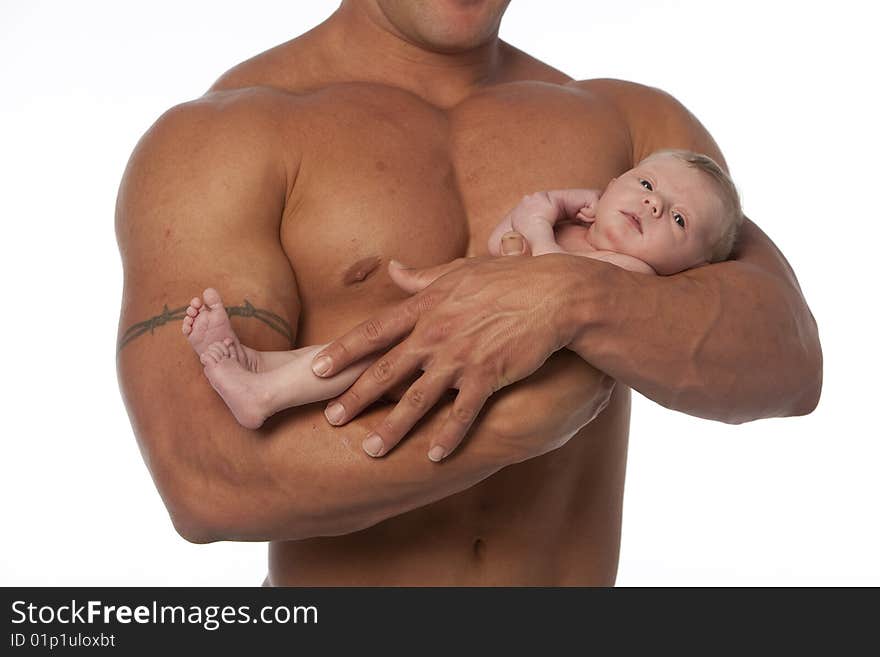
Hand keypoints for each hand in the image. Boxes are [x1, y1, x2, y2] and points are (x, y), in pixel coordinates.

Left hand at [311, 252, 578, 461]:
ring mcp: (460, 357)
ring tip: (371, 450)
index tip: (318, 369)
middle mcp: (436, 334)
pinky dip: (449, 437)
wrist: (555, 293)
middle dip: (355, 397)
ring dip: (393, 428)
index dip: (343, 352)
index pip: (374, 332)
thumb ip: (422, 277)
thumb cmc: (509, 278)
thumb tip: (393, 268)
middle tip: (332, 419)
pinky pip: (462, 413)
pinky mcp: (488, 376)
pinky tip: (436, 456)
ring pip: (417, 399)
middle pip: (386, 371)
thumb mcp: (460, 270)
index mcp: (426, 307)